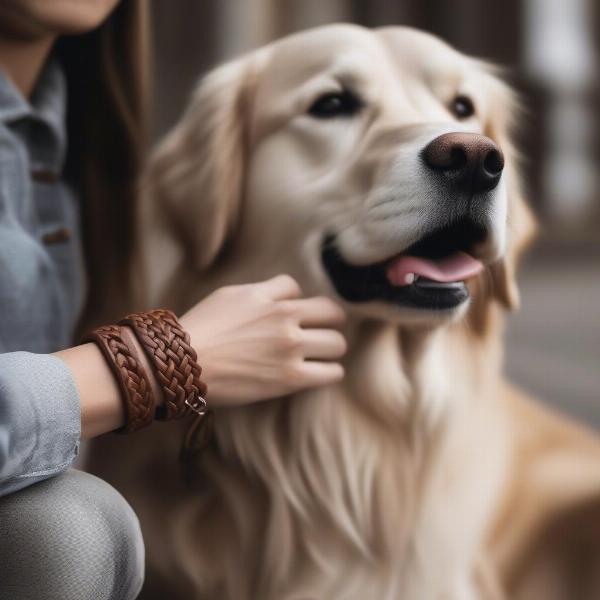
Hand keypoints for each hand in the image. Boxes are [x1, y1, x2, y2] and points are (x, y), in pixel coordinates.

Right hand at [179, 275, 346, 405]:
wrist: (183, 364)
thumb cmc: (199, 330)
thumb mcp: (227, 296)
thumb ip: (259, 292)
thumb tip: (280, 295)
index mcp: (267, 296)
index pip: (296, 288)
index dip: (291, 301)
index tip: (284, 315)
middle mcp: (283, 318)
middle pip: (331, 313)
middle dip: (327, 321)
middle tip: (320, 332)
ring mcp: (290, 348)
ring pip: (337, 343)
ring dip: (331, 348)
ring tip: (322, 355)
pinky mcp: (291, 378)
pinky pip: (332, 372)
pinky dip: (330, 372)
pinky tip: (321, 373)